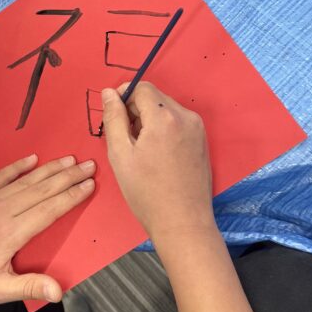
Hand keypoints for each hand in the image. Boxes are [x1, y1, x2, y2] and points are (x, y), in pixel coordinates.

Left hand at [0, 154, 95, 305]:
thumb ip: (30, 287)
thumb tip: (60, 291)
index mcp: (12, 232)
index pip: (50, 209)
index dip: (72, 196)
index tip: (90, 185)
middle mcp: (3, 210)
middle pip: (42, 189)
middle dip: (68, 177)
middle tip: (90, 165)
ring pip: (26, 180)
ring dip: (50, 169)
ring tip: (70, 159)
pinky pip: (2, 176)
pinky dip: (18, 166)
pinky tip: (32, 158)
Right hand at [101, 82, 214, 248]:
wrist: (183, 223)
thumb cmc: (146, 192)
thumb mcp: (120, 155)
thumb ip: (113, 119)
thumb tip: (109, 93)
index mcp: (164, 117)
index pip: (141, 88)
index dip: (123, 97)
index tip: (114, 117)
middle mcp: (186, 116)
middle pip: (154, 97)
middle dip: (136, 110)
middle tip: (125, 138)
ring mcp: (198, 128)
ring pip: (166, 109)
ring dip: (150, 119)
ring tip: (141, 149)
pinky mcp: (202, 140)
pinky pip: (178, 122)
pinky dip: (164, 129)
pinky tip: (157, 154)